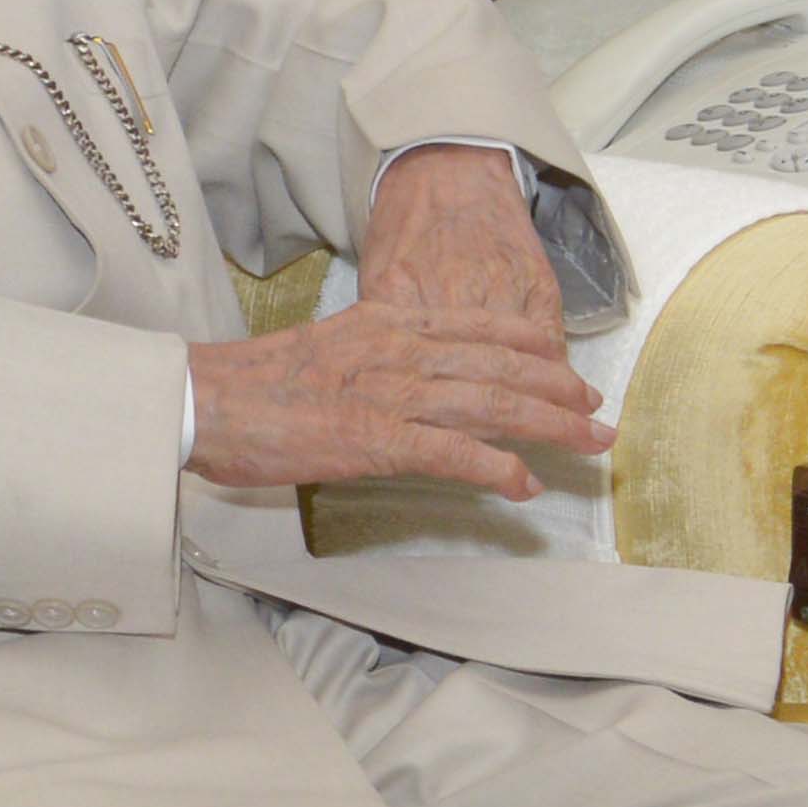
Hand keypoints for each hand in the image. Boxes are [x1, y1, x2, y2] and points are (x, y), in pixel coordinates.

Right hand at [180, 148, 604, 495]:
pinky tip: (525, 485)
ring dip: (551, 427)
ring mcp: (393, 394)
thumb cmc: (259, 382)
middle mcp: (403, 351)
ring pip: (494, 405)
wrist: (207, 397)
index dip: (537, 350)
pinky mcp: (377, 438)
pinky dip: (498, 469)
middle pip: (503, 367)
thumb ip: (382, 354)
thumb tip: (417, 380)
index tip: (569, 369)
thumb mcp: (334, 347)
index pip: (483, 329)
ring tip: (590, 446)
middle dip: (561, 392)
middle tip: (600, 414)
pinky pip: (453, 453)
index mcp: (391, 322)